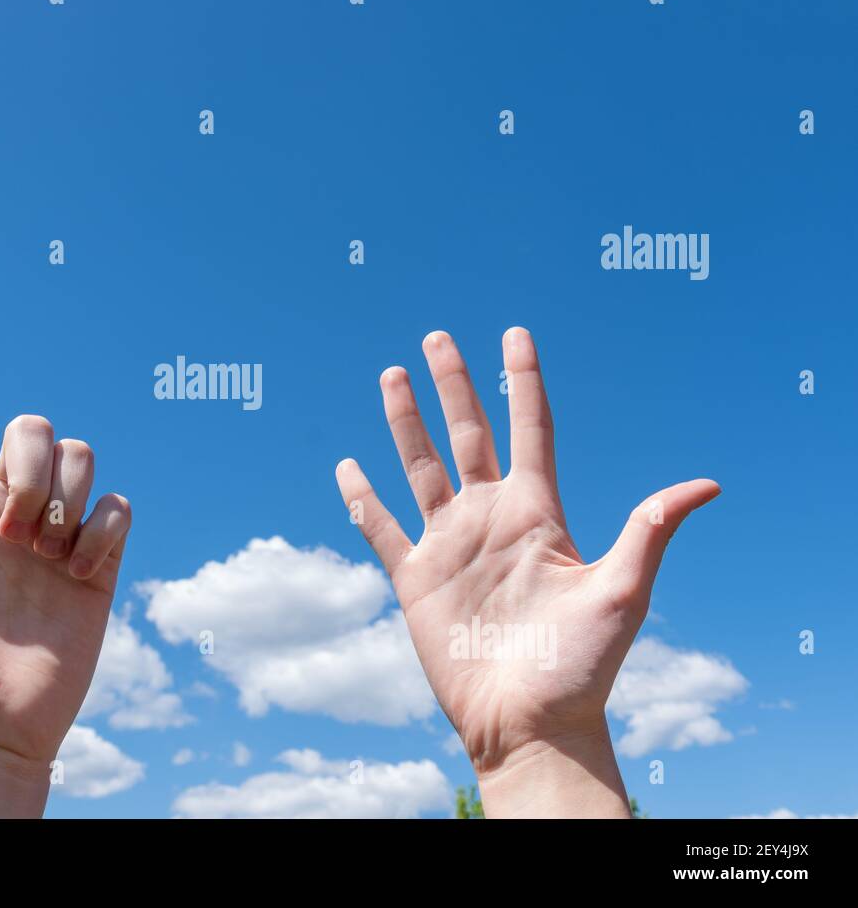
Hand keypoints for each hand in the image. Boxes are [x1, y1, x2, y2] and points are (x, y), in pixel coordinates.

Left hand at [0, 309, 131, 816]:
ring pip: (82, 457)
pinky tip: (79, 575)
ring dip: (64, 502)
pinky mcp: (99, 563)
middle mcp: (8, 511)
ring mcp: (57, 536)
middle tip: (12, 537)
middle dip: (30, 467)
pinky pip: (118, 506)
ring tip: (45, 560)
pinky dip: (101, 532)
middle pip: (35, 427)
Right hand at [336, 328, 718, 817]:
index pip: (529, 430)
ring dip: (405, 423)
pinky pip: (380, 530)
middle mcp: (490, 519)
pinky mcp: (415, 579)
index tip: (517, 334)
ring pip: (420, 467)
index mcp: (538, 513)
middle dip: (453, 385)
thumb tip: (708, 484)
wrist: (531, 723)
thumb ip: (649, 530)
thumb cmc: (583, 665)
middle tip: (437, 338)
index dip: (522, 381)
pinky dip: (362, 498)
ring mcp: (450, 546)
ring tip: (392, 377)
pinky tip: (348, 466)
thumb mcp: (622, 592)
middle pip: (467, 435)